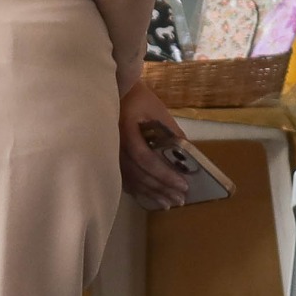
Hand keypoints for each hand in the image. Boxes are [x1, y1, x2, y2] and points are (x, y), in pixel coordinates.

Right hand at [119, 77, 197, 210]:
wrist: (113, 92)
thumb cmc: (137, 98)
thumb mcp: (157, 110)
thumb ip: (171, 132)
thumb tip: (187, 155)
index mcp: (126, 131)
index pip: (145, 158)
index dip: (164, 174)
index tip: (183, 184)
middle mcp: (114, 146)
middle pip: (138, 174)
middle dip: (161, 188)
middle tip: (180, 199)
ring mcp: (108, 154)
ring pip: (130, 180)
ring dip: (151, 193)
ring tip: (168, 204)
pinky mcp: (107, 158)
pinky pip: (122, 179)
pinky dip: (137, 190)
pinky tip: (149, 197)